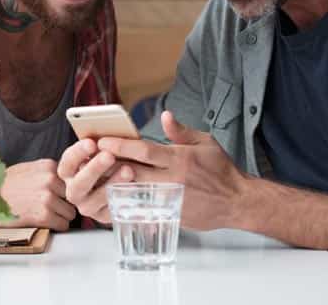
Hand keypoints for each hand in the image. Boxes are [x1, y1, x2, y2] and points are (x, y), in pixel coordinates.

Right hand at [0, 159, 76, 230]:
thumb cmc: (8, 185)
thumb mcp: (30, 168)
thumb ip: (50, 172)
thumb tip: (70, 179)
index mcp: (49, 166)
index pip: (73, 180)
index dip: (67, 189)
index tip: (62, 194)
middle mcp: (51, 180)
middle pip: (74, 197)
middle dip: (66, 203)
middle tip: (54, 206)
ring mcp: (48, 198)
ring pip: (71, 212)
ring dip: (62, 215)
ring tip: (48, 213)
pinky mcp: (44, 216)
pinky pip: (64, 225)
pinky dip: (56, 226)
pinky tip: (45, 221)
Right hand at [57, 138, 134, 223]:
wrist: (120, 186)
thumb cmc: (108, 163)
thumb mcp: (100, 152)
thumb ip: (100, 147)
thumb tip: (106, 138)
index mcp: (69, 172)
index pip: (68, 162)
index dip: (78, 153)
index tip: (92, 142)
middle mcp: (74, 190)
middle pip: (79, 183)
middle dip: (94, 168)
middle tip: (109, 156)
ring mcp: (87, 205)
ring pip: (95, 199)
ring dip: (112, 183)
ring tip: (128, 170)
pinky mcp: (103, 216)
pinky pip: (111, 210)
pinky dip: (122, 197)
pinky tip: (134, 187)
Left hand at [96, 110, 248, 230]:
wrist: (238, 202)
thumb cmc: (222, 170)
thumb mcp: (206, 143)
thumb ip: (181, 132)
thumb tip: (165, 115)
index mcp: (179, 158)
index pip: (144, 150)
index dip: (121, 145)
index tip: (102, 140)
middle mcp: (173, 179)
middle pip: (133, 171)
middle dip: (109, 164)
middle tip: (89, 158)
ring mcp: (170, 199)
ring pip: (134, 192)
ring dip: (113, 184)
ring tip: (93, 177)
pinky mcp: (170, 214)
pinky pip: (143, 209)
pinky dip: (125, 203)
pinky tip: (110, 198)